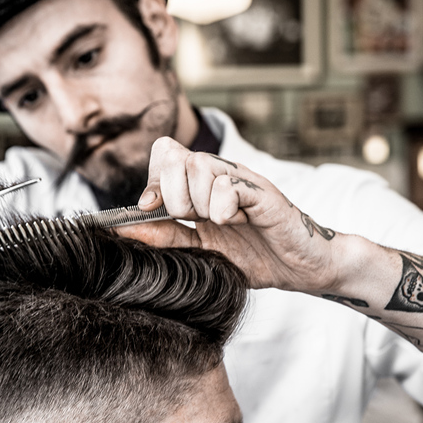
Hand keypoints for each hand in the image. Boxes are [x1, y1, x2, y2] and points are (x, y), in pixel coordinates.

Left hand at [121, 137, 342, 293]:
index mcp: (201, 185)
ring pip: (198, 166)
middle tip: (192, 219)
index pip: (164, 154)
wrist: (299, 268)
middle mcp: (219, 175)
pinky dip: (222, 206)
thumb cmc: (254, 257)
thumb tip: (122, 227)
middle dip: (172, 195)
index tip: (150, 209)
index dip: (152, 180)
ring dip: (198, 202)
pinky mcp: (262, 191)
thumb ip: (164, 236)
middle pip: (175, 157)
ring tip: (219, 222)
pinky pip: (228, 184)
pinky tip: (233, 221)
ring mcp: (241, 180)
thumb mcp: (199, 250)